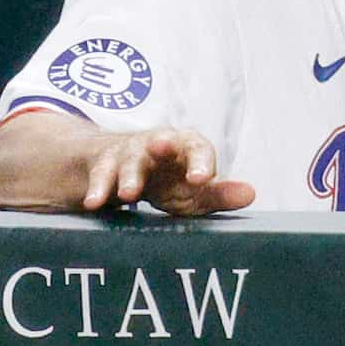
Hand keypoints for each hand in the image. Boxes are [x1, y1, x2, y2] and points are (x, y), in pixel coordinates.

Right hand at [81, 127, 254, 215]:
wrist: (128, 170)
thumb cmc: (172, 180)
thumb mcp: (195, 191)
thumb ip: (219, 194)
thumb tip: (250, 194)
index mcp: (187, 147)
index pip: (199, 149)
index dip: (200, 161)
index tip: (201, 178)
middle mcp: (158, 144)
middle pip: (160, 142)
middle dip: (160, 144)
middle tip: (162, 148)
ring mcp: (129, 152)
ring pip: (128, 160)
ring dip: (128, 175)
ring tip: (128, 194)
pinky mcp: (104, 163)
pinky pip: (100, 175)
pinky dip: (98, 188)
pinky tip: (94, 203)